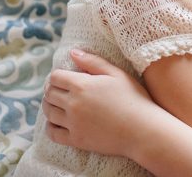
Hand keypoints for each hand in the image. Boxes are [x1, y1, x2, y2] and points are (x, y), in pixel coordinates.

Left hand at [43, 49, 160, 157]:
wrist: (142, 129)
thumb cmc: (134, 98)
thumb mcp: (117, 74)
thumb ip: (93, 62)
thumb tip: (73, 52)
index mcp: (82, 85)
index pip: (55, 77)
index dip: (57, 76)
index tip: (62, 77)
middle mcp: (73, 104)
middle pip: (49, 94)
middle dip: (51, 89)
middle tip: (59, 90)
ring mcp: (73, 123)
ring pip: (49, 113)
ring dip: (49, 106)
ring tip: (57, 104)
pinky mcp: (76, 139)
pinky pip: (53, 133)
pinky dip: (50, 127)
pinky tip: (56, 123)